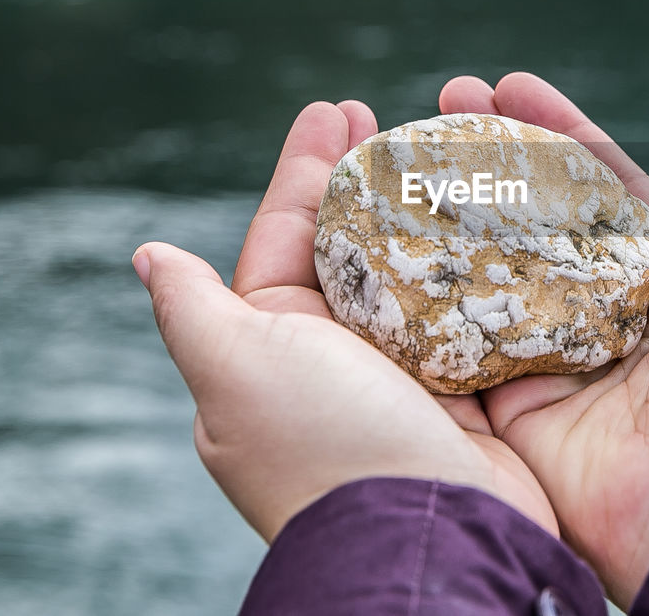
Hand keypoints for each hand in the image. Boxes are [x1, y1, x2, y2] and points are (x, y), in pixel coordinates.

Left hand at [133, 102, 556, 541]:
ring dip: (429, 213)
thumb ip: (193, 310)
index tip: (336, 108)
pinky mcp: (468, 391)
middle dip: (366, 180)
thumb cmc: (325, 447)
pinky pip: (471, 307)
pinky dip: (482, 262)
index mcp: (271, 348)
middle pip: (351, 246)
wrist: (432, 539)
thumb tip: (147, 254)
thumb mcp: (236, 370)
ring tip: (451, 151)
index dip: (306, 169)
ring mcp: (404, 376)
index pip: (283, 236)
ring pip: (414, 272)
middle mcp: (334, 361)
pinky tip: (501, 220)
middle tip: (391, 116)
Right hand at [439, 73, 648, 607]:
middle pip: (537, 220)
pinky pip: (463, 343)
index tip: (508, 86)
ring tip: (404, 145)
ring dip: (449, 209)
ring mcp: (560, 362)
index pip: (603, 190)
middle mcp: (610, 317)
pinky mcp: (516, 409)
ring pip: (492, 270)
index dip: (558, 134)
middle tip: (445, 98)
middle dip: (494, 157)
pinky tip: (390, 229)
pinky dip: (428, 292)